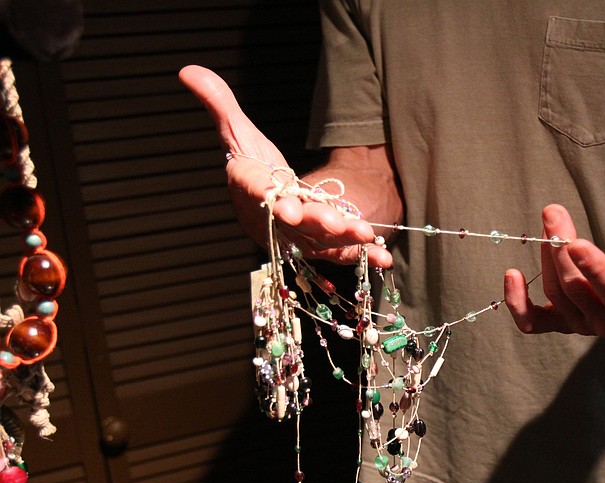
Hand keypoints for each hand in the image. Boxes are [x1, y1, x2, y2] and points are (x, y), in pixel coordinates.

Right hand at [178, 65, 391, 265]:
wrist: (271, 203)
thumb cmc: (254, 165)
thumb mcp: (237, 132)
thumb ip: (219, 104)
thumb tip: (188, 71)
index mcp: (249, 189)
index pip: (254, 191)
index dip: (265, 197)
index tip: (278, 200)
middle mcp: (272, 218)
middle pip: (293, 221)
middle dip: (313, 221)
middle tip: (333, 221)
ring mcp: (297, 236)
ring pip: (319, 240)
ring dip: (342, 239)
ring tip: (364, 232)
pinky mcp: (319, 246)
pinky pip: (340, 253)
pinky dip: (362, 255)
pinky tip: (383, 258)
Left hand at [504, 195, 604, 335]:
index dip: (595, 271)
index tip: (575, 243)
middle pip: (577, 291)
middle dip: (561, 250)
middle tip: (553, 214)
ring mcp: (585, 325)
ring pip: (556, 295)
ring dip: (547, 256)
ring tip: (550, 219)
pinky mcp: (563, 321)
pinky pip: (534, 322)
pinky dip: (518, 303)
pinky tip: (511, 275)